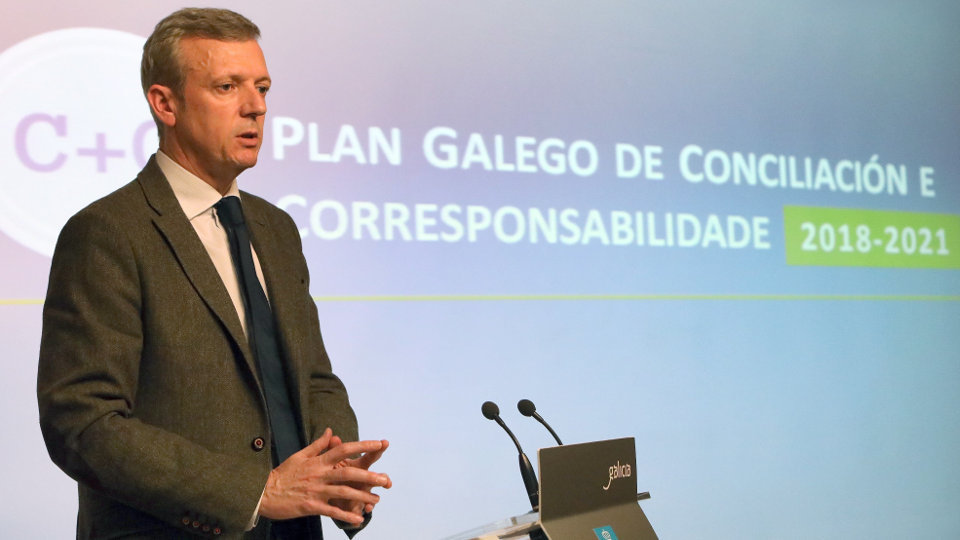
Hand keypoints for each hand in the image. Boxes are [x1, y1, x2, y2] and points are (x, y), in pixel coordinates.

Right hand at [259, 428, 390, 523]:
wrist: (263, 493)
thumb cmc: (282, 474)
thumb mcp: (300, 455)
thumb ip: (318, 445)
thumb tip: (330, 430)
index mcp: (318, 460)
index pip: (343, 449)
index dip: (362, 445)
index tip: (379, 444)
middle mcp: (319, 474)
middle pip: (348, 472)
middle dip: (368, 476)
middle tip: (385, 480)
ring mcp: (315, 490)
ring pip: (343, 492)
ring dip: (361, 497)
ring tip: (376, 500)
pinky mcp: (310, 506)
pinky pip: (331, 511)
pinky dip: (345, 516)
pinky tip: (358, 519)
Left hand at [327, 435, 390, 516]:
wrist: (329, 491)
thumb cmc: (334, 471)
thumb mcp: (331, 460)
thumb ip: (333, 449)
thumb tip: (333, 435)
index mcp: (358, 466)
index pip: (370, 456)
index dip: (377, 449)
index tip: (384, 442)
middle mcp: (364, 479)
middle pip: (376, 478)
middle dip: (382, 479)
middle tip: (386, 482)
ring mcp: (362, 493)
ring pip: (371, 496)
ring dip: (372, 501)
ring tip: (373, 505)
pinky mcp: (356, 505)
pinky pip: (359, 510)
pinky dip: (360, 514)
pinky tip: (361, 515)